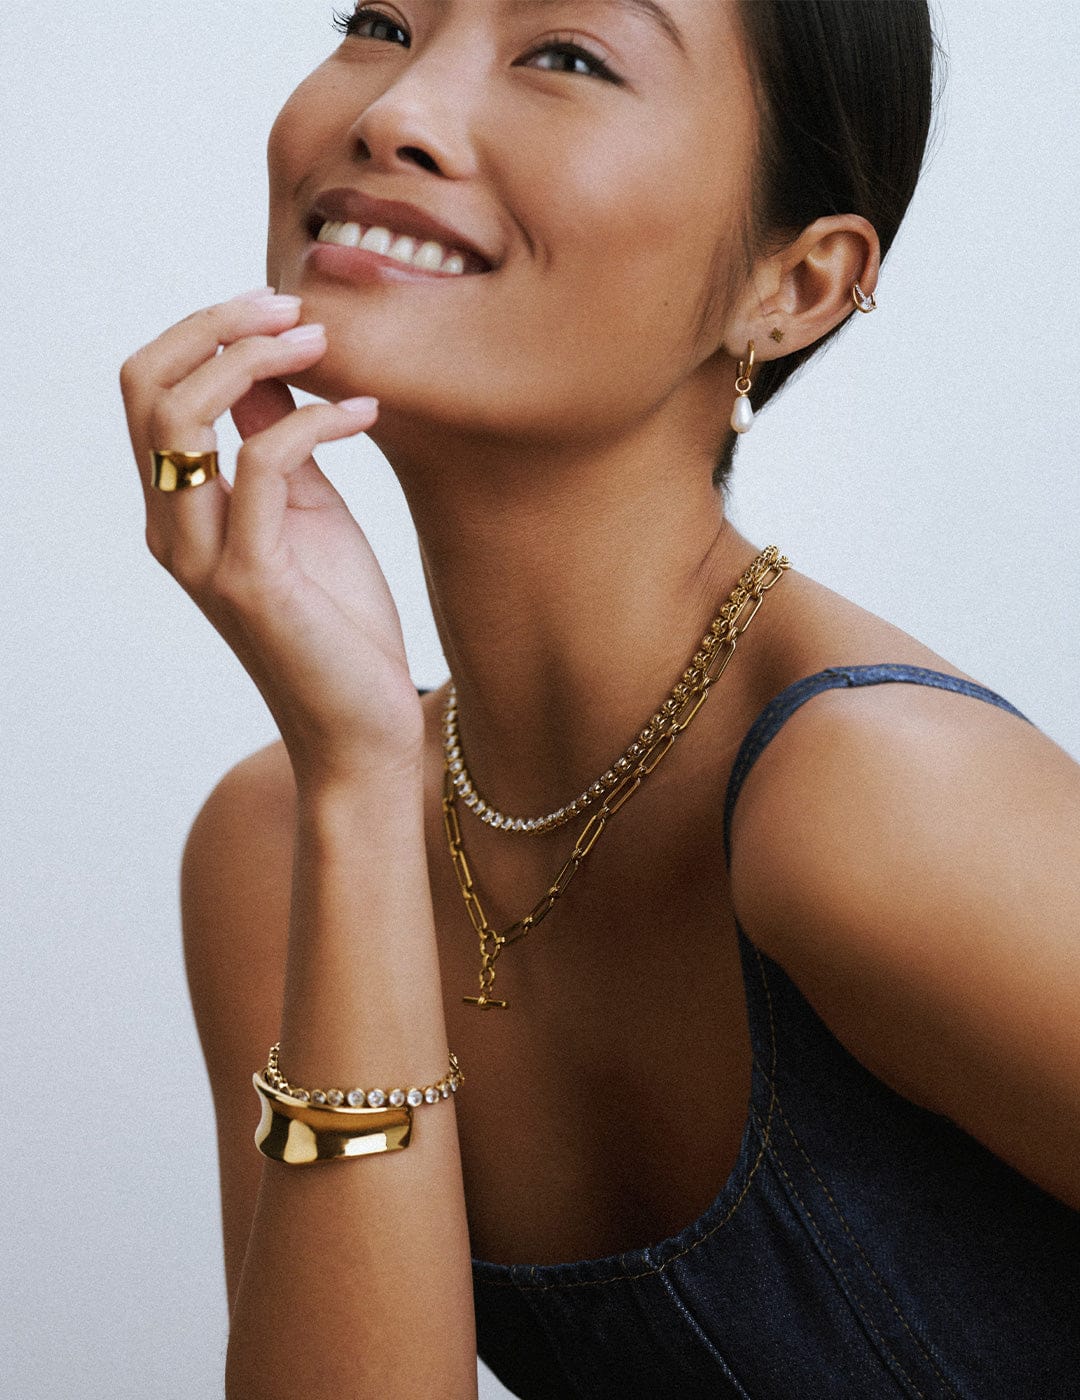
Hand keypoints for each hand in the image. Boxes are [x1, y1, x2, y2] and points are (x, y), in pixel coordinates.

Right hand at [120, 288, 424, 788]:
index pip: (148, 388)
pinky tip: (367, 413)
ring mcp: (203, 556)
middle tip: (293, 307)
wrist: (361, 725)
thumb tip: (267, 368)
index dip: (201, 330)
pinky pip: (266, 466)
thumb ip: (276, 445)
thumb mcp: (307, 512)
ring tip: (323, 341)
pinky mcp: (250, 579)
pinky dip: (317, 421)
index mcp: (178, 510)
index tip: (277, 307)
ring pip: (181, 416)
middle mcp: (173, 530)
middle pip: (146, 387)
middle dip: (215, 325)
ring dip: (254, 357)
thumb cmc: (340, 623)